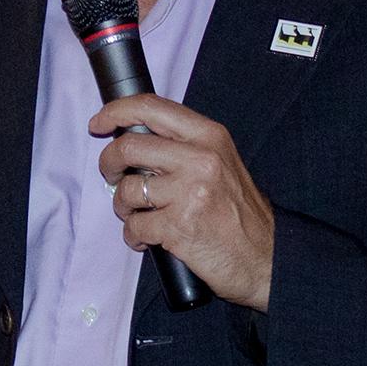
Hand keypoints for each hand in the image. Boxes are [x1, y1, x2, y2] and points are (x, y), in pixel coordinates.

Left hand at [89, 95, 275, 309]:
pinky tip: (147, 239)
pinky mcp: (178, 226)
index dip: (116, 111)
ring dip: (123, 206)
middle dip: (108, 163)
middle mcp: (200, 158)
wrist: (266, 258)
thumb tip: (135, 139)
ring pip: (127, 190)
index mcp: (209, 136)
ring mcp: (189, 193)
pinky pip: (134, 226)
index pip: (151, 107)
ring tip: (138, 215)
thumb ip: (185, 146)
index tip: (100, 122)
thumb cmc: (240, 214)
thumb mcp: (222, 163)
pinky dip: (133, 235)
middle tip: (112, 176)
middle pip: (128, 147)